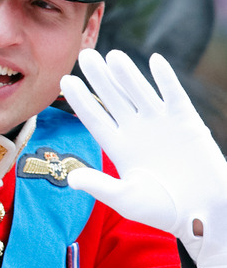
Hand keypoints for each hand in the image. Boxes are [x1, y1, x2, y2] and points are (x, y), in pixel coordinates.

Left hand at [60, 48, 226, 267]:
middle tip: (84, 54)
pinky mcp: (186, 121)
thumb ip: (101, 186)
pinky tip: (154, 60)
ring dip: (127, 73)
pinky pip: (173, 95)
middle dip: (99, 77)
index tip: (64, 80)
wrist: (204, 213)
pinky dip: (165, 78)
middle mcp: (135, 130)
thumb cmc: (163, 210)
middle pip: (112, 98)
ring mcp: (160, 123)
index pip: (94, 117)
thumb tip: (71, 179)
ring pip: (139, 92)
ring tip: (112, 55)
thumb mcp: (126, 200)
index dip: (80, 99)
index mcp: (117, 146)